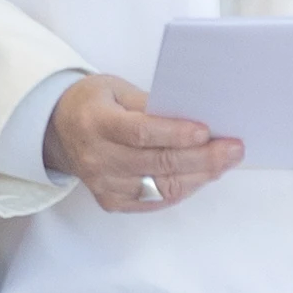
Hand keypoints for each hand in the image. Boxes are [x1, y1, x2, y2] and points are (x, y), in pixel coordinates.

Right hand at [46, 76, 241, 214]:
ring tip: (226, 162)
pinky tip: (204, 175)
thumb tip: (196, 117)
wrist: (59, 131)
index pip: (140, 133)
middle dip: (202, 158)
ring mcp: (104, 185)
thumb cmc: (94, 104)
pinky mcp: (112, 202)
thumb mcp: (117, 90)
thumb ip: (153, 104)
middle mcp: (97, 159)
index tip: (206, 132)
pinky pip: (156, 200)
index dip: (175, 134)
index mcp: (96, 124)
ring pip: (162, 187)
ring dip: (200, 175)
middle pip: (157, 163)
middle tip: (233, 149)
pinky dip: (184, 188)